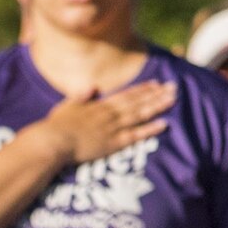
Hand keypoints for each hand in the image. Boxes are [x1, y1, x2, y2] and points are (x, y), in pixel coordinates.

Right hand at [37, 80, 174, 165]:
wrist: (53, 141)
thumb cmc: (56, 126)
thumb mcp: (67, 106)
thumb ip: (81, 96)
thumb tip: (92, 86)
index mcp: (99, 105)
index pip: (125, 95)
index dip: (142, 89)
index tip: (156, 84)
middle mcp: (109, 114)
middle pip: (137, 102)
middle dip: (156, 94)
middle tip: (174, 87)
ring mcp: (113, 128)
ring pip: (140, 114)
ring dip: (157, 106)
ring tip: (173, 100)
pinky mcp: (113, 143)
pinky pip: (136, 135)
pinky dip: (150, 129)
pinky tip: (164, 124)